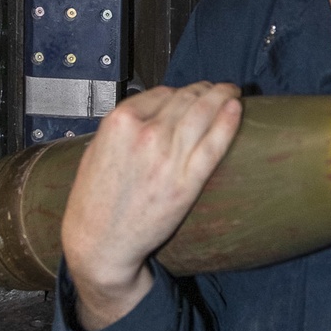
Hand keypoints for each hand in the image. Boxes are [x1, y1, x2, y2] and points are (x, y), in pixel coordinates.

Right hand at [62, 82, 242, 330]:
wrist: (99, 241)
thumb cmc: (94, 201)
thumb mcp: (96, 151)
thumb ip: (123, 129)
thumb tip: (149, 115)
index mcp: (120, 122)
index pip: (161, 93)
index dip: (178, 91)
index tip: (188, 93)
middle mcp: (146, 134)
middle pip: (185, 98)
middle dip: (204, 90)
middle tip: (216, 89)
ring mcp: (169, 157)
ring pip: (203, 113)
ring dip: (221, 96)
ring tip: (231, 91)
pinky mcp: (187, 181)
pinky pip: (214, 144)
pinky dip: (228, 123)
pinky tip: (236, 110)